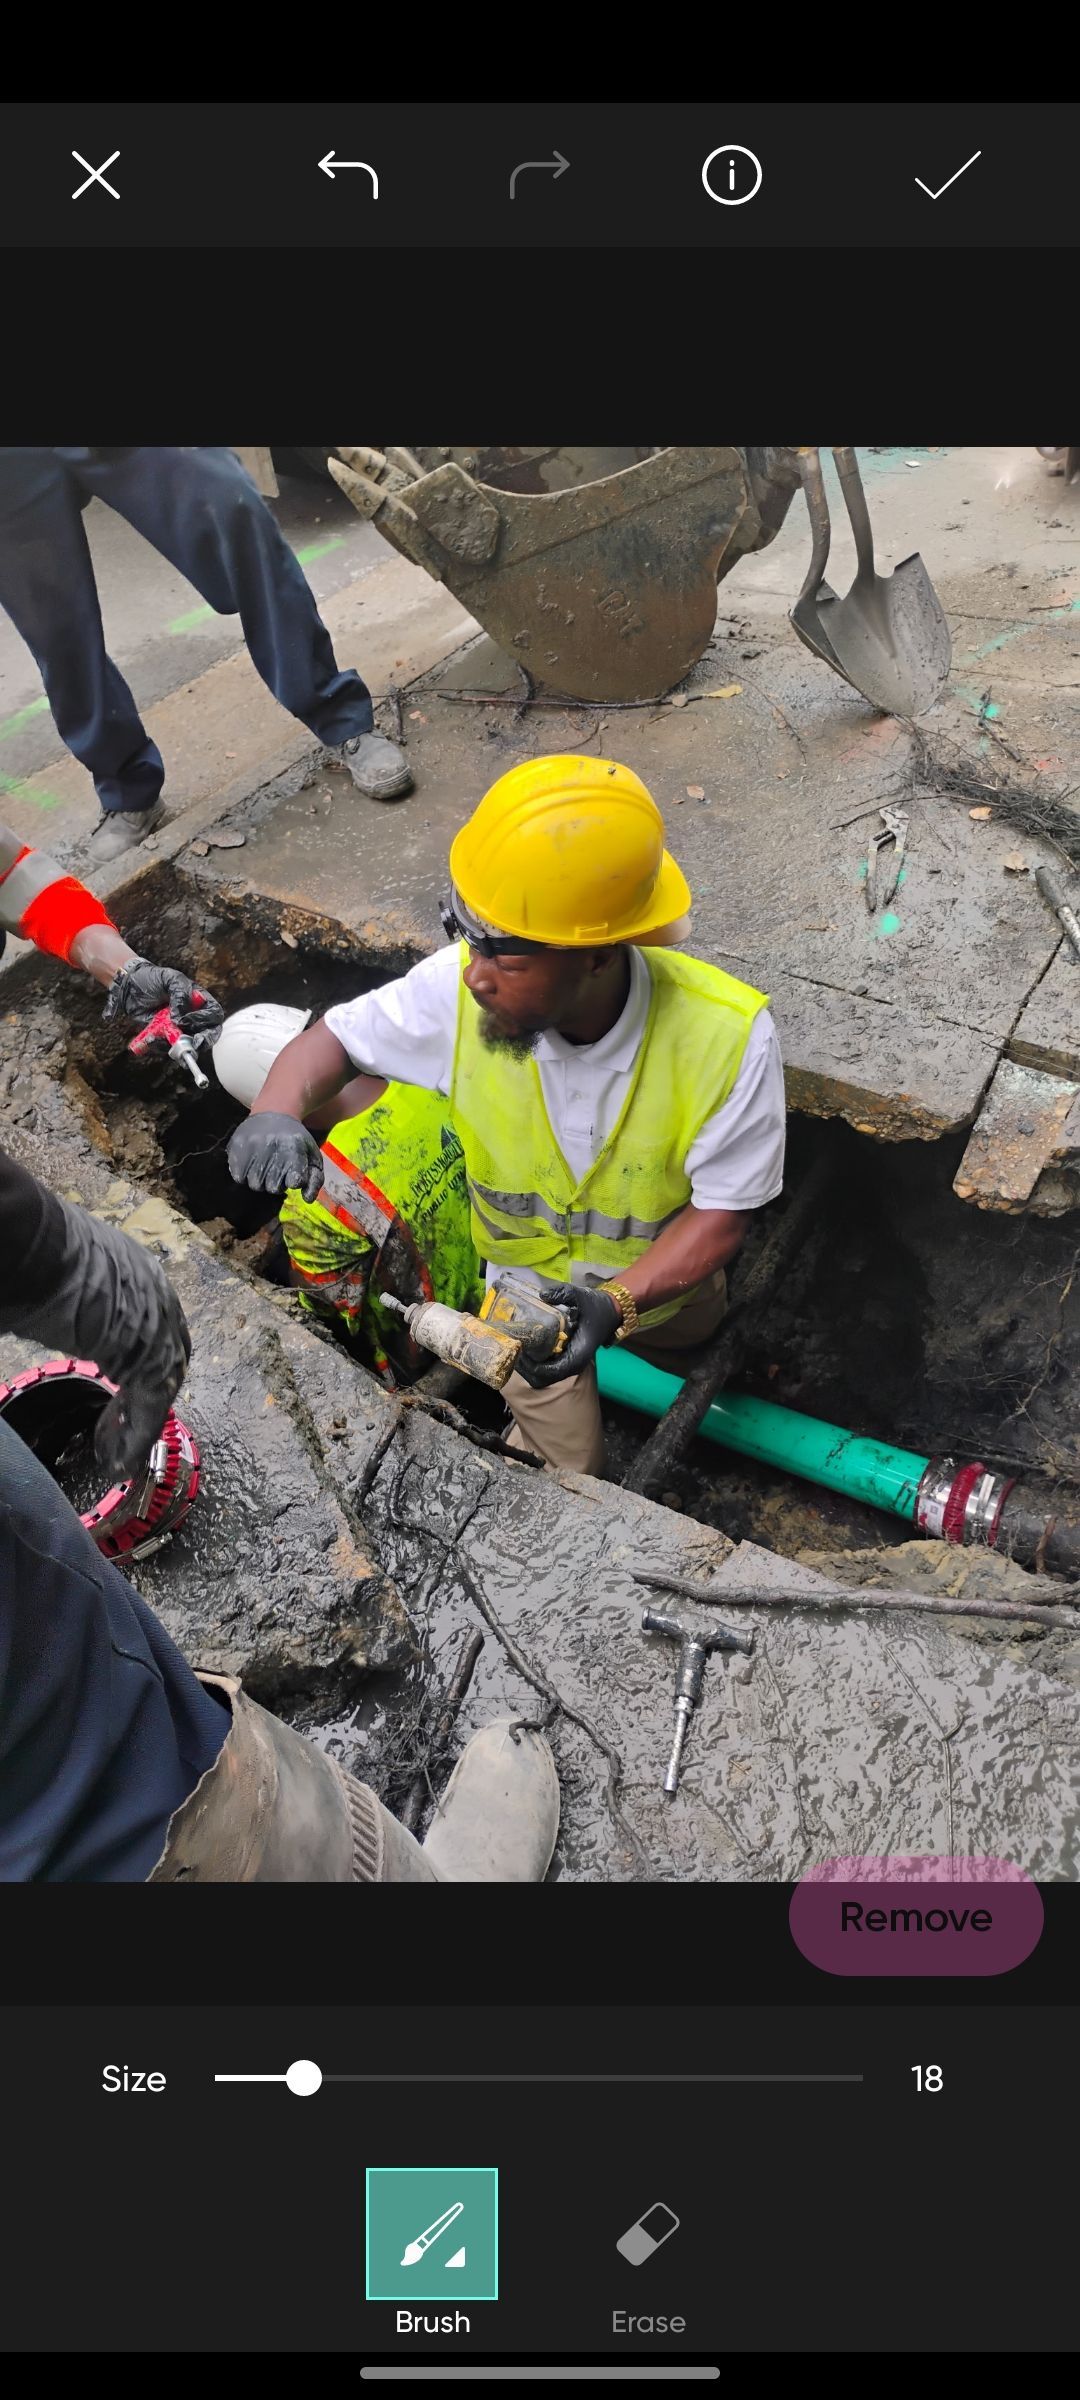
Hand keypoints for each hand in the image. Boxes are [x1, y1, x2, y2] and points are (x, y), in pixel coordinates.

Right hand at [0, 1196, 190, 1479]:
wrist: (37, 1251)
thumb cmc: (35, 1256)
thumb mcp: (60, 1278)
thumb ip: (68, 1302)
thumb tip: (43, 1310)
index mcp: (139, 1272)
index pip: (153, 1322)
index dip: (138, 1353)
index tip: (119, 1378)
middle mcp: (159, 1297)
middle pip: (164, 1356)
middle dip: (144, 1391)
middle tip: (120, 1420)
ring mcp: (160, 1329)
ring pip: (158, 1387)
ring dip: (138, 1422)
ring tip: (115, 1450)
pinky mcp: (151, 1361)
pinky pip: (149, 1408)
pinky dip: (134, 1437)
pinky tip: (117, 1458)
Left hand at [103, 958, 223, 1041]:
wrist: (130, 987)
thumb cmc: (153, 978)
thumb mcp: (170, 979)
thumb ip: (181, 995)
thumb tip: (181, 1018)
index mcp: (200, 1002)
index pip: (214, 1015)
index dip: (205, 1021)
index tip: (187, 1021)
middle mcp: (194, 1017)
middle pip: (208, 1034)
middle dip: (202, 1041)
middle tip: (193, 1044)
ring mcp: (181, 1029)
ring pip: (187, 1044)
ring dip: (175, 1045)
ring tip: (156, 1036)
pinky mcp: (166, 1037)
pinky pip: (168, 1048)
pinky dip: (160, 1046)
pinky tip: (149, 1038)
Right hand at [227, 1112, 324, 1203]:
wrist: (274, 1112)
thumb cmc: (295, 1139)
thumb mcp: (311, 1155)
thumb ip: (315, 1179)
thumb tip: (307, 1200)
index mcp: (293, 1149)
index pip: (294, 1181)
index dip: (294, 1180)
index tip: (294, 1173)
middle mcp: (271, 1147)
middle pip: (272, 1188)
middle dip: (276, 1183)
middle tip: (278, 1169)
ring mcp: (251, 1147)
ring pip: (254, 1185)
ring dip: (260, 1181)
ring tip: (265, 1166)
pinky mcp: (236, 1147)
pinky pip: (238, 1177)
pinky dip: (245, 1175)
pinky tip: (252, 1164)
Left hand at [514, 1280, 621, 1386]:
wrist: (611, 1311)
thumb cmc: (597, 1307)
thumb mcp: (581, 1296)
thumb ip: (562, 1293)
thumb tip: (542, 1294)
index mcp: (577, 1356)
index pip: (549, 1372)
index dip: (531, 1366)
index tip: (519, 1350)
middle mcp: (572, 1364)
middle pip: (541, 1379)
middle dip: (524, 1368)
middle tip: (511, 1349)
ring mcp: (567, 1364)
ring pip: (541, 1376)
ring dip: (526, 1367)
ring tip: (514, 1349)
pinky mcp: (564, 1359)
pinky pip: (544, 1369)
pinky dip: (532, 1364)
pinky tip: (524, 1348)